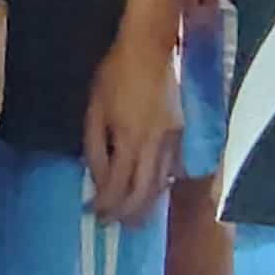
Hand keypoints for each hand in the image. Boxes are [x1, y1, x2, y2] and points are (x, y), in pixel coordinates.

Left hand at [82, 36, 182, 224]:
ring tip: (133, 218)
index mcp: (130, 139)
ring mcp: (172, 139)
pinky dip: (160, 185)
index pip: (118, 185)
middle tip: (113, 225)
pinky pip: (171, 168)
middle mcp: (155, 145)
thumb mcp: (94, 109)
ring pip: (161, 183)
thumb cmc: (115, 75)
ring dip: (146, 204)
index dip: (106, 204)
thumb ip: (95, 146)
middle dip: (128, 213)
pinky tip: (151, 191)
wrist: (150, 48)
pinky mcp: (181, 132)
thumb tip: (96, 177)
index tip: (94, 213)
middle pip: (144, 192)